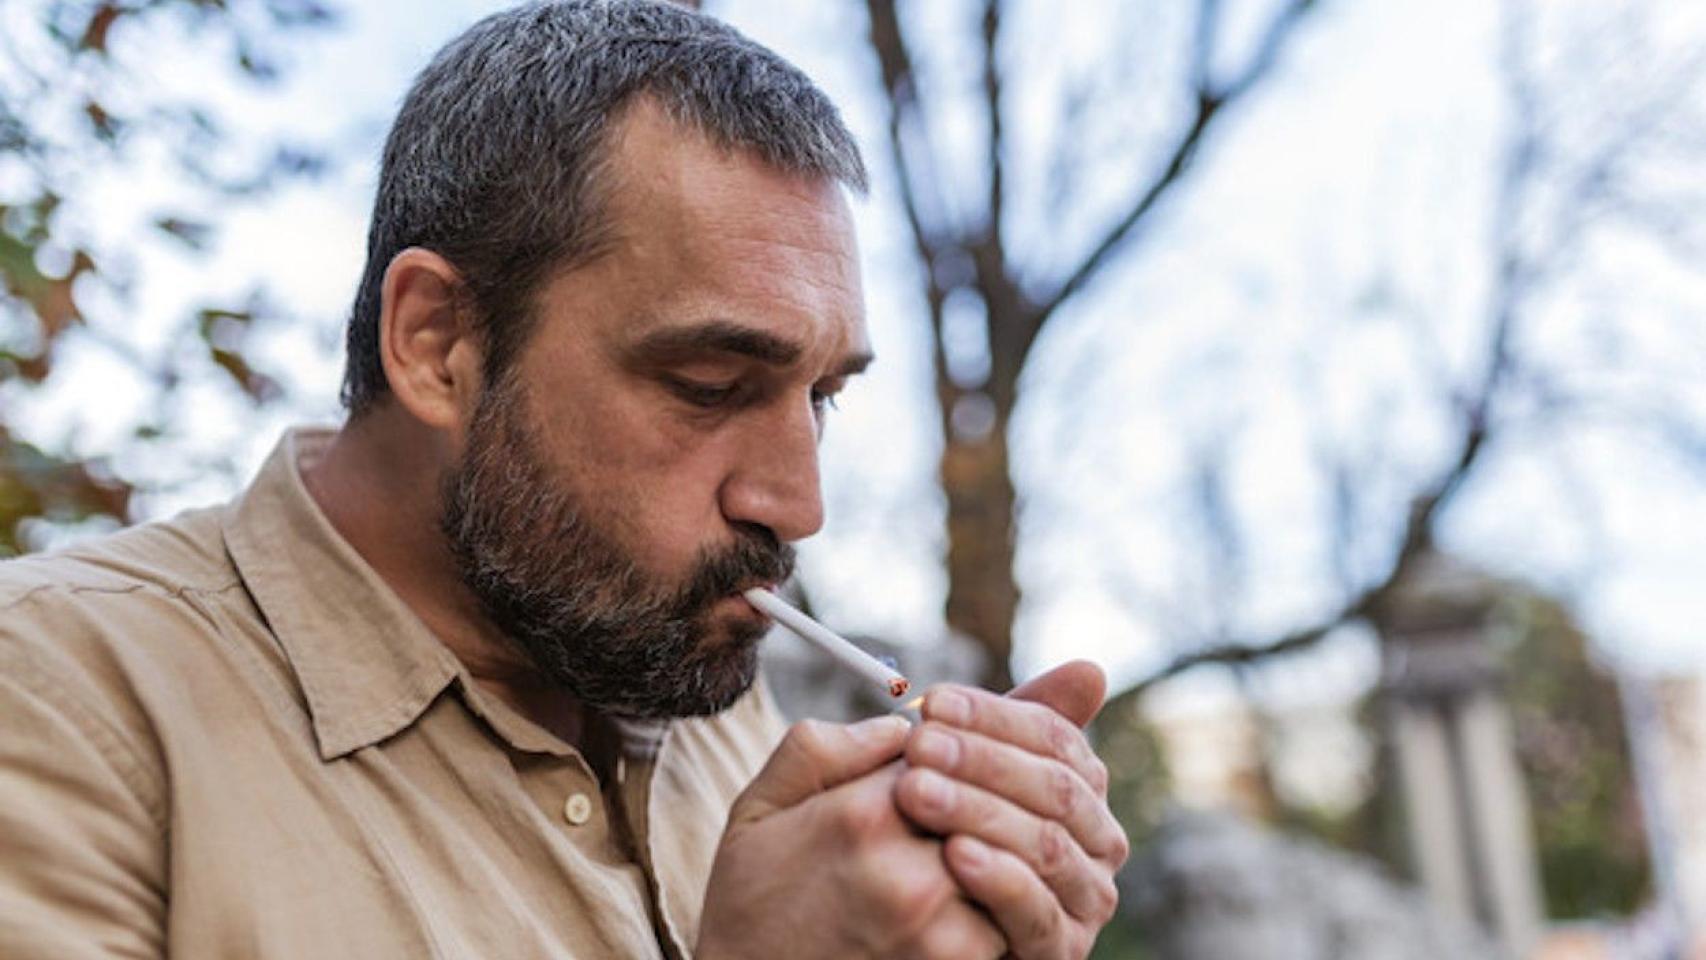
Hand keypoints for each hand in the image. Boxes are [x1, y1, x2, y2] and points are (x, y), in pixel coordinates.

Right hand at [697, 715, 1007, 959]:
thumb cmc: (752, 902)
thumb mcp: (759, 808)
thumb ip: (821, 748)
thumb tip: (898, 726)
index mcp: (862, 813)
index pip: (946, 756)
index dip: (938, 763)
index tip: (922, 780)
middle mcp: (905, 868)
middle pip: (983, 808)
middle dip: (967, 810)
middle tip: (939, 826)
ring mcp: (934, 925)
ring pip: (1004, 863)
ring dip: (987, 860)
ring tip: (949, 866)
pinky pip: (1003, 924)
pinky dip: (988, 915)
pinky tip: (950, 914)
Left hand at [893, 661, 1128, 959]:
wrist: (909, 928)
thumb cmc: (938, 838)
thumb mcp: (965, 777)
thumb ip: (1010, 726)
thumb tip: (1091, 670)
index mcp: (1081, 789)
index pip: (1054, 737)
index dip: (994, 716)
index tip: (931, 702)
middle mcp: (1098, 842)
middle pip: (1054, 788)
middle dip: (982, 761)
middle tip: (918, 744)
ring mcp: (1084, 900)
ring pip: (1045, 844)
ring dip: (979, 812)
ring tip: (917, 792)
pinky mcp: (1059, 951)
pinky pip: (1036, 911)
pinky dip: (998, 878)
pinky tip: (953, 854)